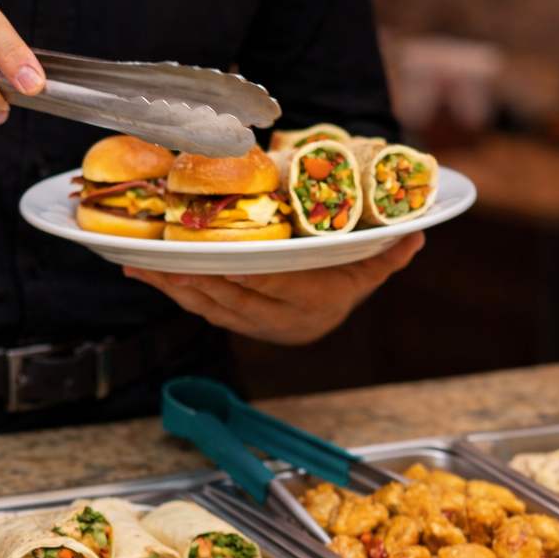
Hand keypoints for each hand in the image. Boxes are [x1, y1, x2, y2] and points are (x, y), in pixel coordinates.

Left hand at [122, 232, 424, 344]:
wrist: (326, 311)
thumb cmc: (346, 277)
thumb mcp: (370, 266)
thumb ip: (388, 253)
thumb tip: (417, 235)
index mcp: (314, 301)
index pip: (280, 286)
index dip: (253, 277)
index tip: (227, 262)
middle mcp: (280, 317)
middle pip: (235, 298)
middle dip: (199, 280)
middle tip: (169, 259)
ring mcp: (253, 322)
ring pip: (210, 305)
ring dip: (174, 287)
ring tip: (142, 265)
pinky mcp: (232, 320)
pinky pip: (198, 307)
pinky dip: (170, 290)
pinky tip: (144, 272)